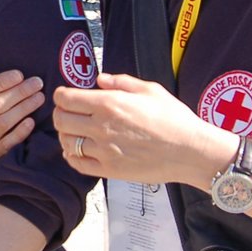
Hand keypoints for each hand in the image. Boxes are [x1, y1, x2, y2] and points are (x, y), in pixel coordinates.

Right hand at [0, 70, 41, 157]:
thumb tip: (22, 75)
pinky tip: (31, 122)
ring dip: (23, 108)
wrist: (2, 137)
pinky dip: (19, 132)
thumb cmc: (3, 107)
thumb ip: (4, 86)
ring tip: (40, 98)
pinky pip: (7, 142)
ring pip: (2, 122)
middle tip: (37, 84)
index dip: (1, 82)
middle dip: (19, 93)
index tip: (20, 75)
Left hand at [53, 73, 224, 185]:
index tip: (67, 96)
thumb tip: (99, 80)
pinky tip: (79, 151)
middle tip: (70, 114)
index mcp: (108, 104)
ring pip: (66, 142)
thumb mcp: (149, 90)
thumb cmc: (174, 118)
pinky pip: (78, 164)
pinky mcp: (109, 170)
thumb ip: (120, 82)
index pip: (65, 99)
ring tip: (76, 132)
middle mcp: (101, 127)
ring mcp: (103, 151)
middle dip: (61, 114)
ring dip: (67, 135)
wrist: (190, 151)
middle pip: (61, 120)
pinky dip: (73, 156)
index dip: (62, 96)